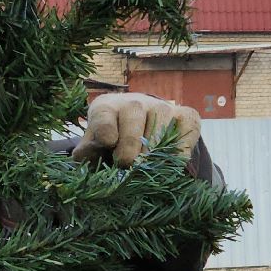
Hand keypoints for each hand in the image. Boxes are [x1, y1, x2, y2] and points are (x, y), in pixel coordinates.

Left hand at [71, 93, 201, 166]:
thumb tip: (84, 155)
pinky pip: (186, 130)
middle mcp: (135, 102)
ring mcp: (163, 107)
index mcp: (106, 108)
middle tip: (127, 164)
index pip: (104, 113)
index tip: (108, 142)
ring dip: (155, 149)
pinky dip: (180, 150)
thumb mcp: (96, 148)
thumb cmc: (114, 144)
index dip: (105, 127)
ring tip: (148, 167)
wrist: (144, 134)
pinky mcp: (186, 117)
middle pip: (133, 114)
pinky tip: (171, 163)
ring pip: (161, 123)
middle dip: (130, 142)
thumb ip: (88, 153)